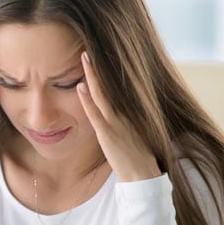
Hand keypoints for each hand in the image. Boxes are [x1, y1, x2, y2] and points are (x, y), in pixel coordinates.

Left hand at [76, 51, 161, 182]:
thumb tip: (111, 104)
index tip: (97, 54)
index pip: (115, 86)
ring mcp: (116, 123)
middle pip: (108, 85)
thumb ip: (121, 116)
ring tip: (84, 58)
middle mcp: (124, 113)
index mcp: (129, 111)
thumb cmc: (136, 154)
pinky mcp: (109, 135)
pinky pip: (96, 115)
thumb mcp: (131, 130)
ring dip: (92, 76)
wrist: (143, 175)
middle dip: (98, 67)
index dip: (105, 71)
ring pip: (102, 95)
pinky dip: (88, 100)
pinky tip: (80, 87)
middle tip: (87, 48)